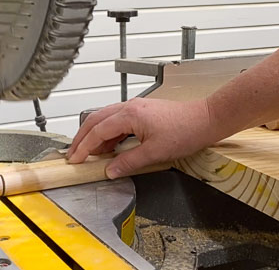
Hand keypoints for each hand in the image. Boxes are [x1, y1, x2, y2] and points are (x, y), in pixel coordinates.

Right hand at [66, 98, 216, 178]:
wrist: (205, 120)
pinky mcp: (142, 112)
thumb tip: (110, 170)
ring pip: (106, 119)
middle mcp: (130, 107)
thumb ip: (128, 162)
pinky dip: (109, 134)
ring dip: (95, 136)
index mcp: (129, 114)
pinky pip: (118, 121)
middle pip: (96, 120)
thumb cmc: (185, 131)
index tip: (74, 159)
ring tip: (89, 154)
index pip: (97, 131)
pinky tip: (110, 147)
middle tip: (74, 154)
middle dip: (82, 138)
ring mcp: (136, 108)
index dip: (83, 146)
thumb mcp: (154, 153)